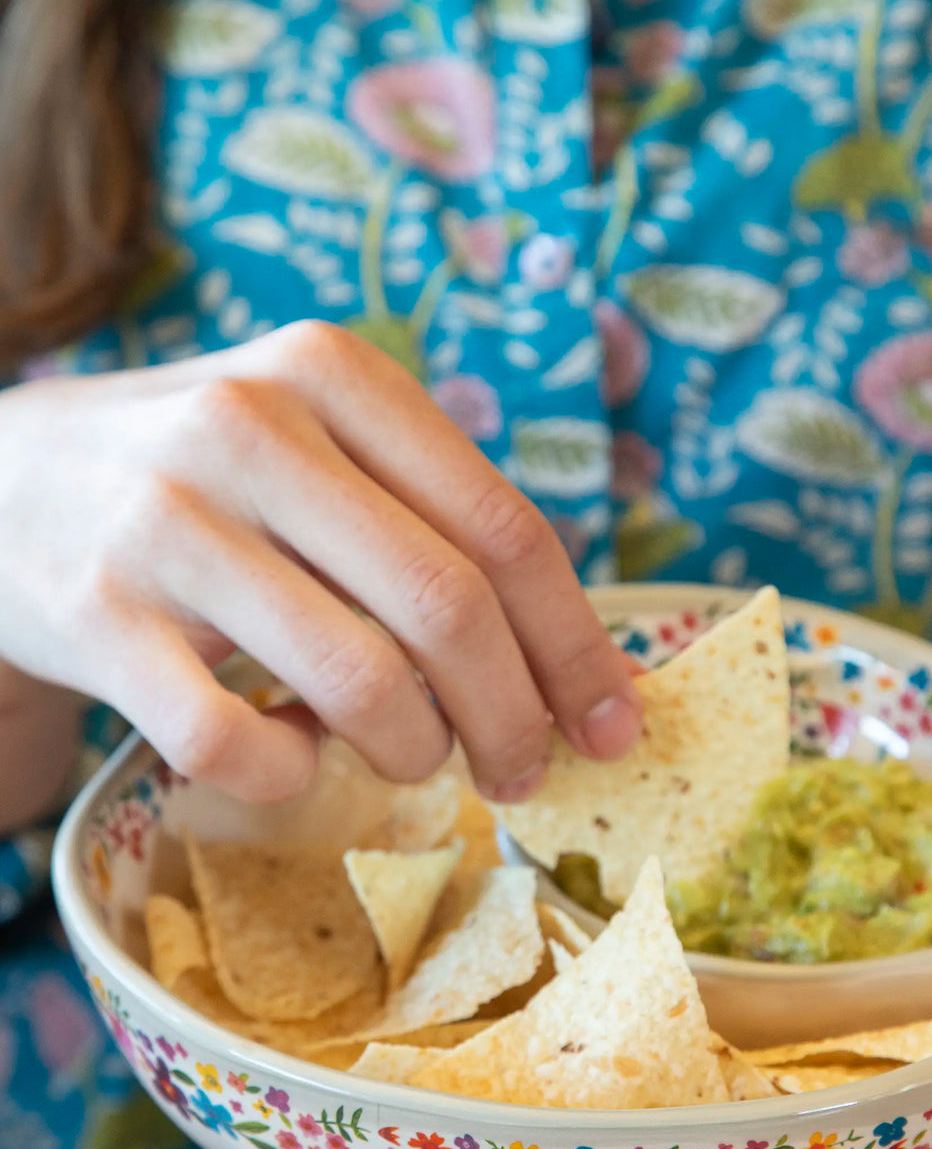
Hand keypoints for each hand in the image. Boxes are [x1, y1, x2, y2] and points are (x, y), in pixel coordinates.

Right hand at [0, 322, 640, 803]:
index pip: (507, 530)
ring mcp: (167, 522)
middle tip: (524, 772)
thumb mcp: (316, 446)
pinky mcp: (98, 619)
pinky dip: (292, 774)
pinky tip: (291, 753)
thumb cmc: (204, 483)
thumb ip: (437, 524)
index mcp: (333, 374)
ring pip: (361, 683)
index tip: (615, 726)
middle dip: (514, 718)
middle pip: (450, 610)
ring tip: (405, 754)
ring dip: (413, 751)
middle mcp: (251, 427)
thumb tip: (584, 671)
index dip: (577, 647)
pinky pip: (239, 742)